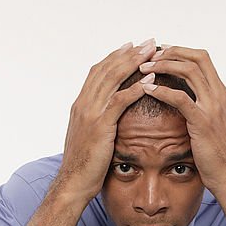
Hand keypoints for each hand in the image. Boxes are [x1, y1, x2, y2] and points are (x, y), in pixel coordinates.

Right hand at [59, 39, 157, 201]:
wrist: (73, 183)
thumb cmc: (84, 166)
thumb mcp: (89, 138)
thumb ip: (97, 122)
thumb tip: (108, 118)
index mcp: (81, 105)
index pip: (99, 72)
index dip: (115, 57)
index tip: (131, 47)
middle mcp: (84, 104)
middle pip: (107, 69)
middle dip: (128, 54)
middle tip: (147, 42)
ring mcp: (90, 113)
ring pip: (113, 79)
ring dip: (134, 64)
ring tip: (152, 54)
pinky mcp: (100, 126)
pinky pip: (119, 101)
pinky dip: (135, 88)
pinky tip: (150, 81)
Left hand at [138, 46, 225, 194]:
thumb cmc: (220, 158)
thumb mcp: (218, 129)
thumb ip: (210, 113)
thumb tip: (199, 108)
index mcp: (223, 96)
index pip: (203, 60)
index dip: (181, 52)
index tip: (161, 53)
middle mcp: (220, 96)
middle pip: (197, 58)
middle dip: (172, 51)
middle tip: (150, 55)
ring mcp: (213, 108)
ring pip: (189, 71)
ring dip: (164, 65)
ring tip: (144, 68)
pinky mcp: (202, 122)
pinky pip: (180, 98)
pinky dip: (162, 90)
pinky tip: (147, 89)